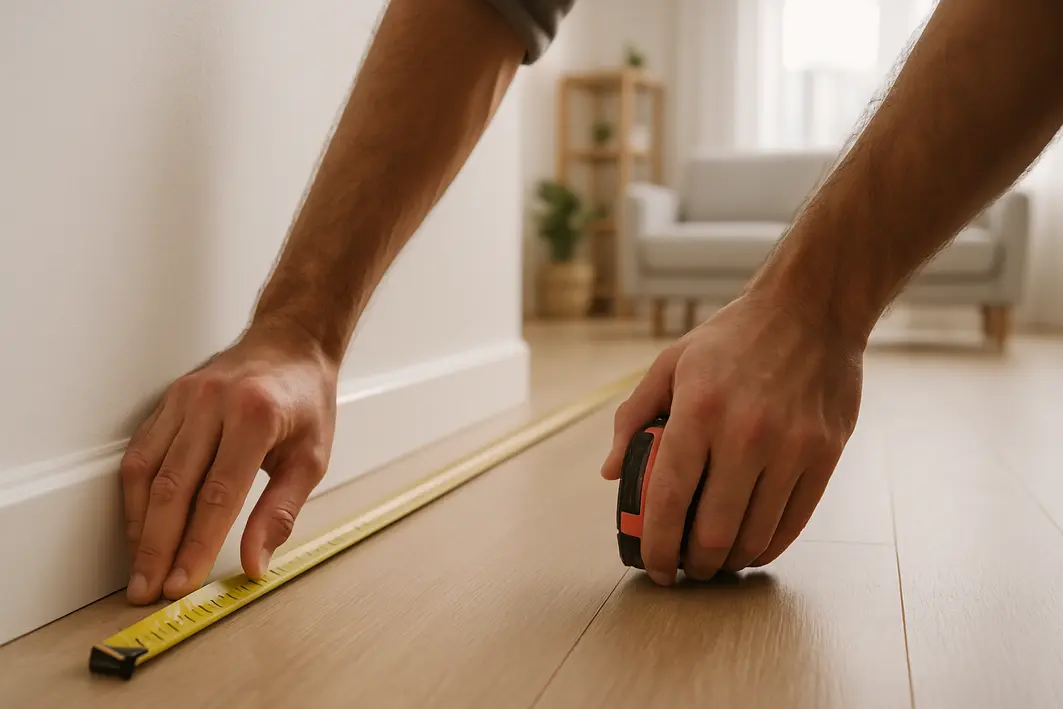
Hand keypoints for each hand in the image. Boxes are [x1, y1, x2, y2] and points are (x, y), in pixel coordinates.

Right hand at [120, 320, 338, 603]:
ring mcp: (185, 399)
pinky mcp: (169, 400)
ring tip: (140, 568)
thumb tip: (255, 564)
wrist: (291, 344)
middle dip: (157, 546)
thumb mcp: (312, 458)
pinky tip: (139, 526)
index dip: (196, 545)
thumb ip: (281, 513)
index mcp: (255, 417)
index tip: (183, 583)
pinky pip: (141, 452)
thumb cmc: (306, 401)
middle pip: (173, 487)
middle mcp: (213, 404)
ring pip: (147, 471)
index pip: (217, 495)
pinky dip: (135, 495)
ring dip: (139, 526)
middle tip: (148, 590)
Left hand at [601, 293, 863, 584]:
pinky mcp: (823, 454)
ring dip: (731, 561)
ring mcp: (789, 446)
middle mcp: (744, 433)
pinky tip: (753, 548)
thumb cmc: (733, 337)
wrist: (811, 309)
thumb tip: (610, 472)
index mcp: (698, 410)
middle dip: (694, 563)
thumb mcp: (670, 362)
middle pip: (714, 529)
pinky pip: (794, 521)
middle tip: (685, 568)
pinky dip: (769, 546)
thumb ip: (634, 417)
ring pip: (756, 534)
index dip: (657, 543)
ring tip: (716, 561)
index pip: (670, 497)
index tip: (653, 566)